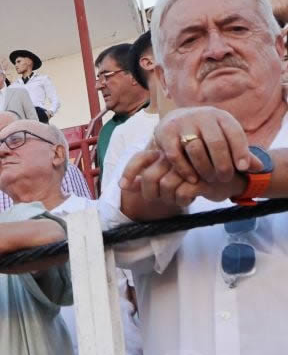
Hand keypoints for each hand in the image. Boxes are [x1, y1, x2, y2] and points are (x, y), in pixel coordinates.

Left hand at [121, 149, 242, 207]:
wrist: (230, 177)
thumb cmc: (195, 177)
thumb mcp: (170, 176)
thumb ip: (148, 177)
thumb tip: (123, 185)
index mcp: (165, 153)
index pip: (140, 159)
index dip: (129, 172)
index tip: (123, 185)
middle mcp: (175, 156)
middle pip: (150, 177)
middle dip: (151, 194)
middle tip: (160, 199)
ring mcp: (189, 165)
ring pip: (165, 185)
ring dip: (169, 198)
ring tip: (178, 198)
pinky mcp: (203, 176)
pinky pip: (183, 192)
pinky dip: (183, 200)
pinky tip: (190, 199)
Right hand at [134, 107, 256, 186]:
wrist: (176, 121)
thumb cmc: (207, 135)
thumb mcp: (225, 140)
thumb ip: (241, 154)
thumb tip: (260, 168)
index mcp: (220, 116)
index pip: (234, 133)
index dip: (241, 152)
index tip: (242, 169)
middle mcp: (201, 116)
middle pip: (216, 142)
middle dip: (222, 164)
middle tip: (224, 178)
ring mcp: (182, 123)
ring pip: (195, 148)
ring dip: (204, 168)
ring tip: (209, 179)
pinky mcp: (165, 132)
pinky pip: (175, 154)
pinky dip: (185, 169)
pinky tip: (193, 179)